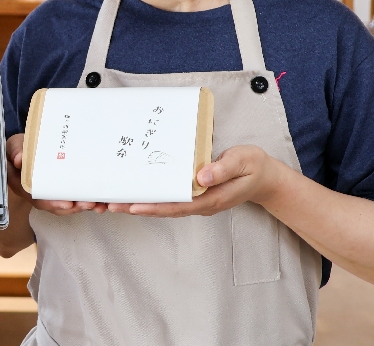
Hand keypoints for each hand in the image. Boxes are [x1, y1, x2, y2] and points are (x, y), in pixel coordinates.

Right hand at [6, 133, 106, 216]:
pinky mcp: (61, 189)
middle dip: (73, 207)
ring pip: (66, 205)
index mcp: (24, 186)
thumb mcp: (14, 147)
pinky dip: (85, 200)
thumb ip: (16, 151)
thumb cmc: (19, 148)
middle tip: (89, 204)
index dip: (52, 203)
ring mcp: (50, 193)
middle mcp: (38, 194)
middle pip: (56, 205)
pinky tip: (100, 200)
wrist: (24, 148)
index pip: (38, 198)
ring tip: (99, 205)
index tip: (67, 204)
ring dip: (82, 206)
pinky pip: (73, 198)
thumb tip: (19, 159)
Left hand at [107, 145, 281, 216]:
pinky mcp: (193, 195)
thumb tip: (200, 178)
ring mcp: (196, 201)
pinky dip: (151, 198)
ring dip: (139, 204)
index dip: (155, 206)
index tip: (133, 205)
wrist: (263, 177)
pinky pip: (168, 199)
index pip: (177, 206)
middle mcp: (200, 203)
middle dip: (137, 207)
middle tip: (110, 204)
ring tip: (113, 201)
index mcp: (211, 198)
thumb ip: (223, 169)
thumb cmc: (252, 166)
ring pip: (163, 206)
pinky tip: (134, 193)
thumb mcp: (242, 162)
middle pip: (164, 210)